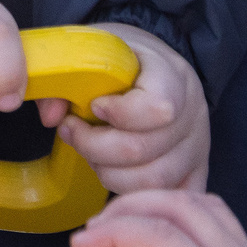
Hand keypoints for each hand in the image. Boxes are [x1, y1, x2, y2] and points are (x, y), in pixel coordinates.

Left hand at [38, 23, 209, 193]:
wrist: (154, 68)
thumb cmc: (123, 59)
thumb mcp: (96, 50)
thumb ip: (67, 75)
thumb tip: (50, 116)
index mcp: (172, 75)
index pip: (157, 107)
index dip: (119, 113)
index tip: (94, 105)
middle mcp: (192, 114)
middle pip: (144, 150)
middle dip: (95, 147)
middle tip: (72, 132)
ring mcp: (196, 147)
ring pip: (152, 181)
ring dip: (108, 173)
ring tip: (90, 153)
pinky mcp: (195, 171)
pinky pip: (167, 196)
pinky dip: (135, 194)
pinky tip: (114, 175)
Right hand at [69, 190, 246, 246]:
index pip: (160, 236)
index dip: (112, 233)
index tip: (82, 243)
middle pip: (180, 206)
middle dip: (128, 208)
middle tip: (95, 228)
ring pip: (205, 204)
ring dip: (156, 202)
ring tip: (124, 220)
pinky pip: (223, 221)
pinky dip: (187, 211)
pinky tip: (168, 227)